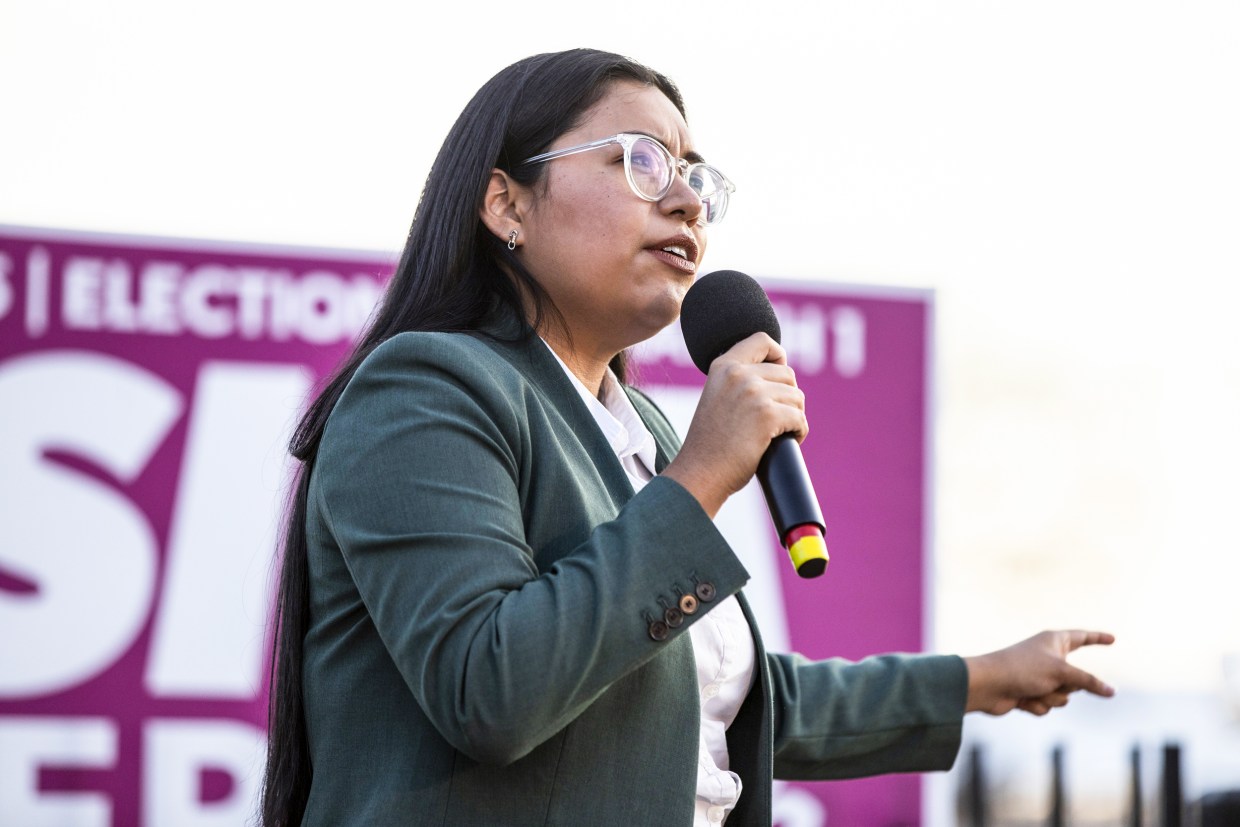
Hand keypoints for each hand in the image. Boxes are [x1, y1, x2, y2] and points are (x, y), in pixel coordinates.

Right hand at [663, 332, 806, 516]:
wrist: (700, 473)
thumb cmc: (710, 445)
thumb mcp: (717, 398)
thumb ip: (739, 382)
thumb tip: (780, 376)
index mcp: (723, 366)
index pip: (762, 339)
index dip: (778, 355)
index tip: (778, 377)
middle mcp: (737, 374)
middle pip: (787, 374)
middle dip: (788, 398)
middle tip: (777, 419)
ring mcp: (752, 392)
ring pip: (797, 397)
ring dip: (794, 417)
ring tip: (776, 433)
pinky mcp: (767, 414)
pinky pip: (800, 419)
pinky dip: (798, 432)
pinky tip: (785, 442)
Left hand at [964, 630, 1115, 715]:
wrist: (988, 686)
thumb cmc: (1022, 670)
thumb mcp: (1061, 673)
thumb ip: (1089, 682)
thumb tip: (1112, 691)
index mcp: (1053, 641)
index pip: (1082, 637)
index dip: (1098, 638)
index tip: (1112, 639)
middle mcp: (1047, 657)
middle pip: (1076, 679)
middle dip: (1066, 686)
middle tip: (1047, 680)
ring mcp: (1039, 677)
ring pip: (1063, 696)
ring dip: (1050, 698)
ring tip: (1032, 690)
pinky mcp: (1030, 693)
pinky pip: (1048, 706)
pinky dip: (1037, 705)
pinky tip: (1021, 699)